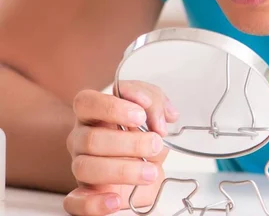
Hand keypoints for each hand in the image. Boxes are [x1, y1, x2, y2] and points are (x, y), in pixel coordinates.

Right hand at [64, 82, 178, 214]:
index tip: (140, 115)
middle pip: (91, 138)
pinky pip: (75, 202)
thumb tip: (152, 111)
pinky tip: (115, 200)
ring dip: (122, 170)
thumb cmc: (143, 135)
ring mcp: (80, 165)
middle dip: (129, 142)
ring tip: (150, 171)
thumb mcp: (154, 111)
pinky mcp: (83, 194)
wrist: (146, 169)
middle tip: (155, 144)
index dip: (112, 107)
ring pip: (85, 167)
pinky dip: (94, 204)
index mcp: (93, 113)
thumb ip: (154, 101)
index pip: (87, 102)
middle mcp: (81, 138)